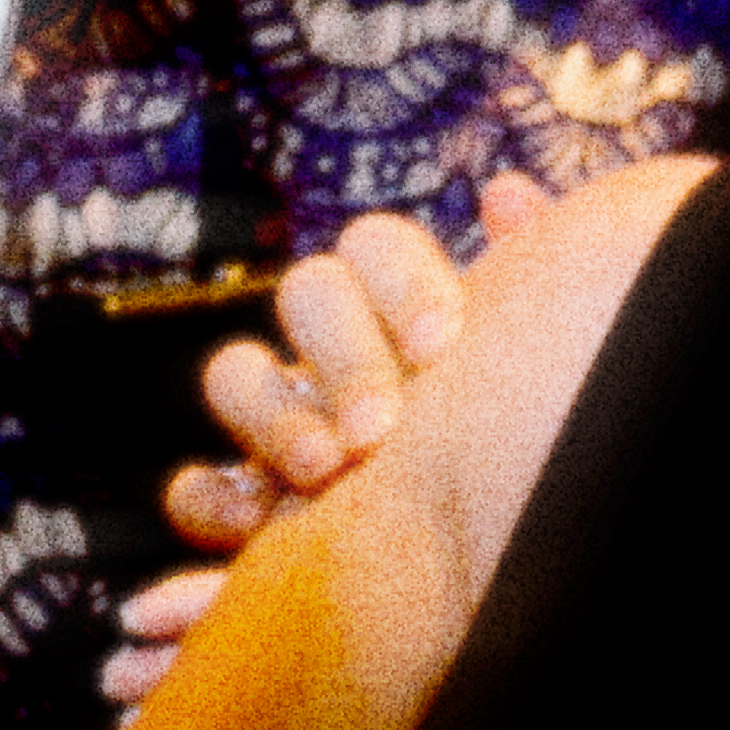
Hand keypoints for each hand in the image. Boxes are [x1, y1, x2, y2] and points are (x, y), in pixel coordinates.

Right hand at [114, 173, 545, 702]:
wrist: (485, 536)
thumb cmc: (519, 423)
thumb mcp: (533, 349)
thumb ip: (534, 269)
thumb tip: (505, 193)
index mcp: (406, 299)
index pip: (378, 246)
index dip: (403, 284)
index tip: (444, 345)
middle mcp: (337, 344)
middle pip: (308, 294)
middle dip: (342, 358)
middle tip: (380, 429)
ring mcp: (284, 414)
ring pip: (237, 373)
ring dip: (273, 416)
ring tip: (323, 471)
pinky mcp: (245, 496)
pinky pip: (195, 487)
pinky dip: (211, 500)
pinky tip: (252, 522)